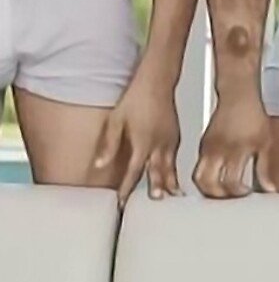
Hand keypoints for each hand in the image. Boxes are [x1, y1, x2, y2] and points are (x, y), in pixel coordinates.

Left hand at [93, 76, 181, 205]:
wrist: (157, 80)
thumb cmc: (137, 97)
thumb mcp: (116, 120)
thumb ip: (108, 145)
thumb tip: (99, 164)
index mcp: (143, 143)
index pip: (133, 173)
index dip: (127, 189)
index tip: (122, 202)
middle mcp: (159, 145)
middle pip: (157, 174)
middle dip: (156, 189)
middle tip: (155, 202)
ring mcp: (170, 140)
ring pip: (171, 167)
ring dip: (170, 182)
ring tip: (172, 195)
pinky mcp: (176, 134)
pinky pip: (175, 156)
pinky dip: (175, 168)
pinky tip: (173, 172)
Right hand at [192, 97, 274, 197]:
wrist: (238, 95)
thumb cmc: (252, 115)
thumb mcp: (265, 142)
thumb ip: (265, 168)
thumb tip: (269, 188)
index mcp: (236, 149)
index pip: (230, 181)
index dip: (237, 193)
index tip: (246, 193)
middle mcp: (219, 149)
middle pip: (208, 183)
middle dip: (217, 197)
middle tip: (230, 199)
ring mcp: (208, 147)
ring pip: (198, 177)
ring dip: (207, 189)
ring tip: (221, 193)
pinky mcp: (203, 144)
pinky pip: (198, 166)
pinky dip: (204, 177)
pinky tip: (217, 178)